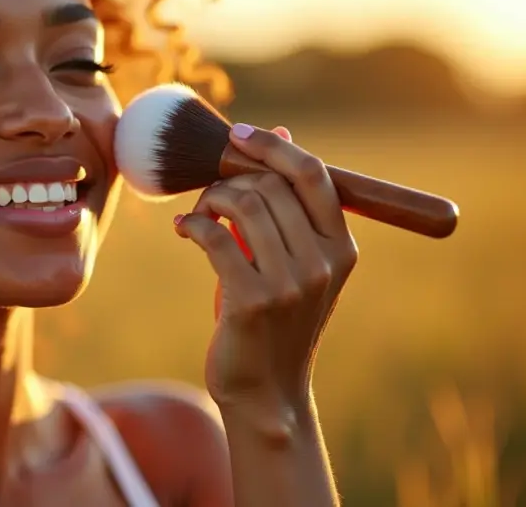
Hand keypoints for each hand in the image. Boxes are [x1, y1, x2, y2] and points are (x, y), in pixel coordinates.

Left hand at [174, 124, 357, 429]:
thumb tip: (281, 134)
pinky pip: (214, 236)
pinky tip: (184, 231)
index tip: (239, 135)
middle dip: (229, 180)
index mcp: (341, 247)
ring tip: (198, 217)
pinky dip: (192, 225)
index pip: (313, 174)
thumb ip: (288, 204)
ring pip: (241, 203)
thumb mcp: (293, 260)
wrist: (267, 392)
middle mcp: (322, 262)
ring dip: (208, 201)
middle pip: (269, 185)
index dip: (273, 147)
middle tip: (209, 200)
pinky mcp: (252, 300)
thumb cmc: (275, 319)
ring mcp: (290, 283)